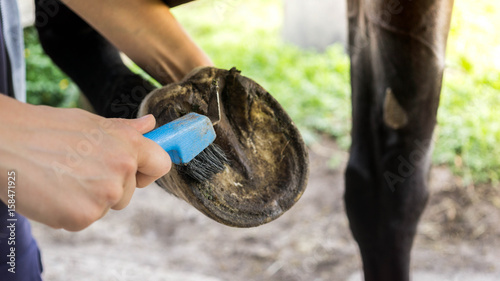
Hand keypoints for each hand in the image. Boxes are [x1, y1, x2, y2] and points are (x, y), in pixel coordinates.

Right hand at [0, 95, 170, 230]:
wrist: (4, 143)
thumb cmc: (45, 129)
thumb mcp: (91, 123)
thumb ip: (124, 131)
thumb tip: (150, 126)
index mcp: (128, 143)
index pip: (161, 165)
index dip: (148, 171)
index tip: (136, 173)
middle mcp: (123, 168)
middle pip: (128, 193)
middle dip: (108, 187)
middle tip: (77, 170)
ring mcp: (105, 195)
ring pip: (105, 207)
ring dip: (87, 200)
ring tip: (61, 178)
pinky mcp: (84, 216)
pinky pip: (83, 220)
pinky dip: (68, 212)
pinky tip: (51, 192)